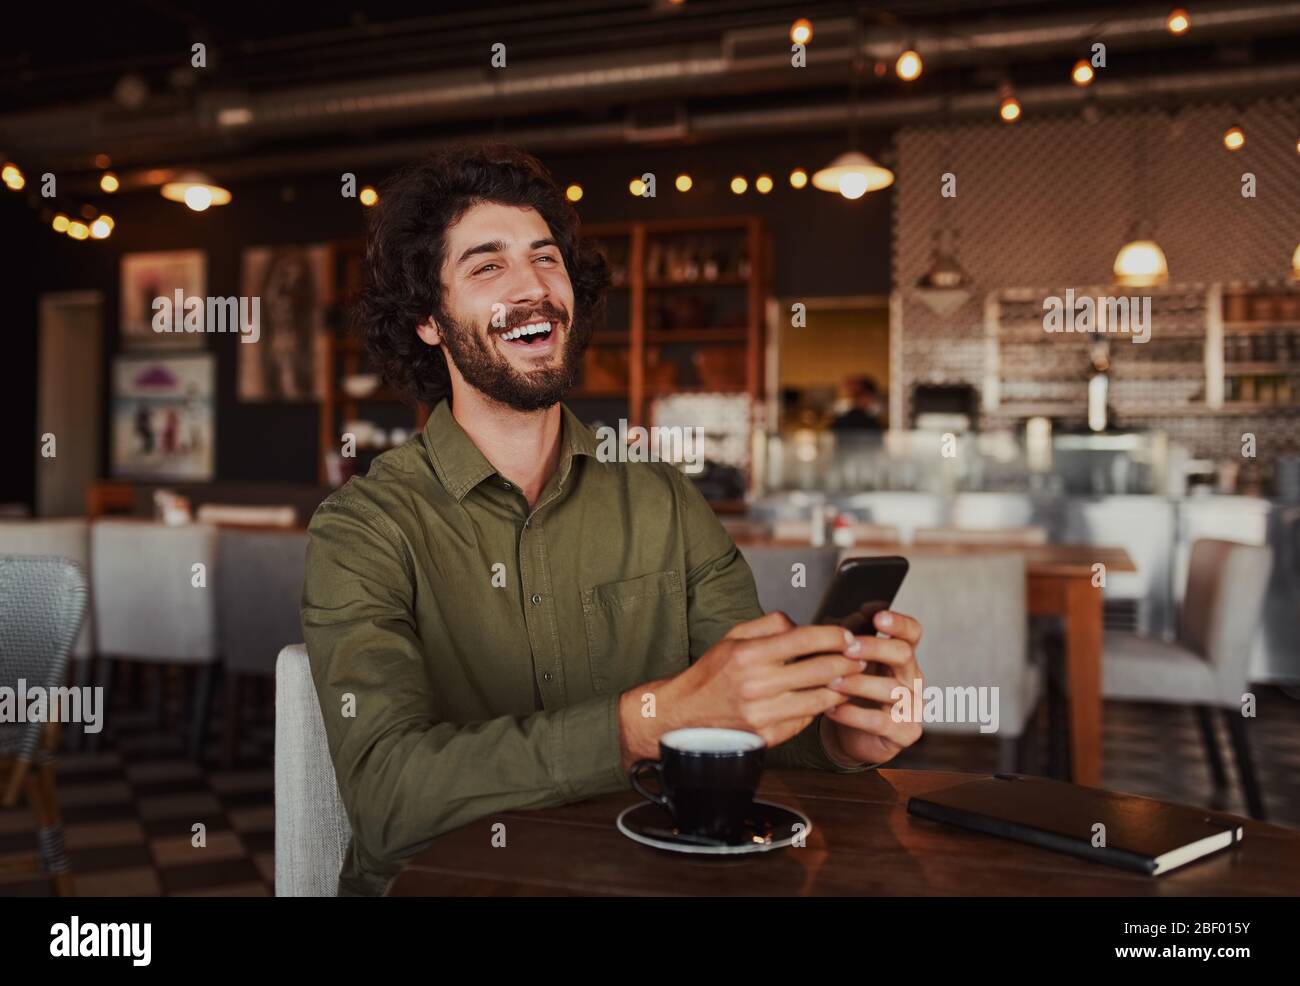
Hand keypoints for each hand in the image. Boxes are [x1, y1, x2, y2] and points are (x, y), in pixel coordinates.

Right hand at [620, 611, 865, 764]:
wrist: (685, 715)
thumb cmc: (711, 674)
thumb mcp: (732, 638)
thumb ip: (768, 625)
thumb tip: (801, 624)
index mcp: (750, 654)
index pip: (805, 638)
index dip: (834, 635)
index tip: (847, 636)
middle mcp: (758, 684)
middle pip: (822, 669)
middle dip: (849, 661)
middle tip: (860, 657)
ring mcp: (765, 713)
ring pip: (821, 698)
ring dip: (842, 687)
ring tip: (850, 679)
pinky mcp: (769, 735)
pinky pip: (806, 719)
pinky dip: (819, 708)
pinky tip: (824, 699)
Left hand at [821, 609, 923, 766]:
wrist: (848, 735)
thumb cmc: (851, 691)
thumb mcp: (847, 660)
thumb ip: (848, 637)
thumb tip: (848, 614)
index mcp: (902, 655)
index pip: (912, 632)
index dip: (898, 622)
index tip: (876, 616)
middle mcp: (912, 678)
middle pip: (904, 654)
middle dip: (874, 648)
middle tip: (847, 648)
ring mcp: (912, 706)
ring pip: (892, 689)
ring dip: (858, 683)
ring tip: (831, 681)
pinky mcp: (904, 732)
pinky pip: (879, 722)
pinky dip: (853, 715)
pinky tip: (832, 709)